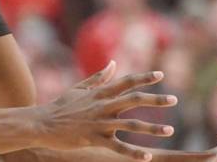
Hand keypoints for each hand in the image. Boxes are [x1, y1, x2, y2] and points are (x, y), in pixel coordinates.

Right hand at [33, 61, 177, 160]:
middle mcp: (103, 105)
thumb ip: (99, 77)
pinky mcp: (94, 139)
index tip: (160, 75)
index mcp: (100, 92)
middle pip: (134, 99)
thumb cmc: (61, 105)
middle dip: (155, 100)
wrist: (42, 123)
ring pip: (131, 125)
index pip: (126, 81)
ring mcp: (99, 123)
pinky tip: (147, 157)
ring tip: (170, 131)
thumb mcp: (80, 88)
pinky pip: (118, 147)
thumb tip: (114, 64)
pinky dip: (133, 152)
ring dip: (152, 128)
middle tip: (174, 99)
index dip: (144, 77)